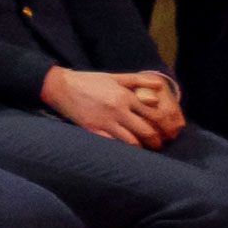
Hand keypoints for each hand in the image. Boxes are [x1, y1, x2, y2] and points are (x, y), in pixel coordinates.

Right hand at [41, 67, 163, 147]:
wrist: (60, 87)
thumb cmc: (89, 81)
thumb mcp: (114, 77)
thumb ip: (138, 80)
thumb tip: (160, 84)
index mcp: (125, 96)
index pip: (153, 114)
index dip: (164, 124)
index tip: (167, 130)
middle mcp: (118, 110)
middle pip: (146, 131)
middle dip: (156, 140)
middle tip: (160, 144)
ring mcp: (105, 122)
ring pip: (131, 141)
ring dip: (141, 147)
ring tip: (145, 149)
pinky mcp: (93, 130)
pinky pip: (113, 144)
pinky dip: (122, 149)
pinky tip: (126, 150)